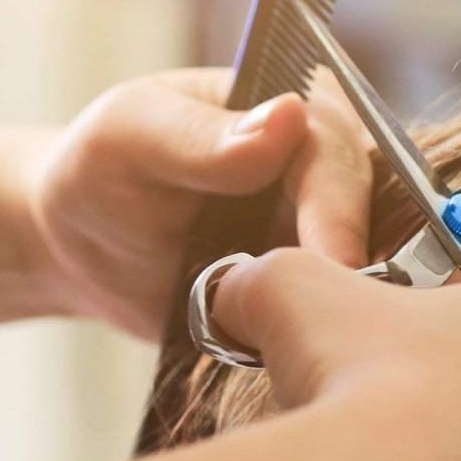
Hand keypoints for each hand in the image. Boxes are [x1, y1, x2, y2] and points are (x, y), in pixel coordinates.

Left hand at [31, 68, 371, 339]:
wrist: (86, 247)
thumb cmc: (103, 171)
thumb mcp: (133, 136)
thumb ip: (203, 136)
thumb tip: (288, 117)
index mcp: (300, 108)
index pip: (340, 158)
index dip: (340, 213)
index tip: (336, 264)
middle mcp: (330, 168)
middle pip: (374, 218)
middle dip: (353, 266)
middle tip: (332, 322)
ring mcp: (330, 229)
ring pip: (370, 267)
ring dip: (346, 304)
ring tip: (319, 342)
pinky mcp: (321, 281)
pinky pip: (345, 308)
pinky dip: (330, 331)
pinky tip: (307, 351)